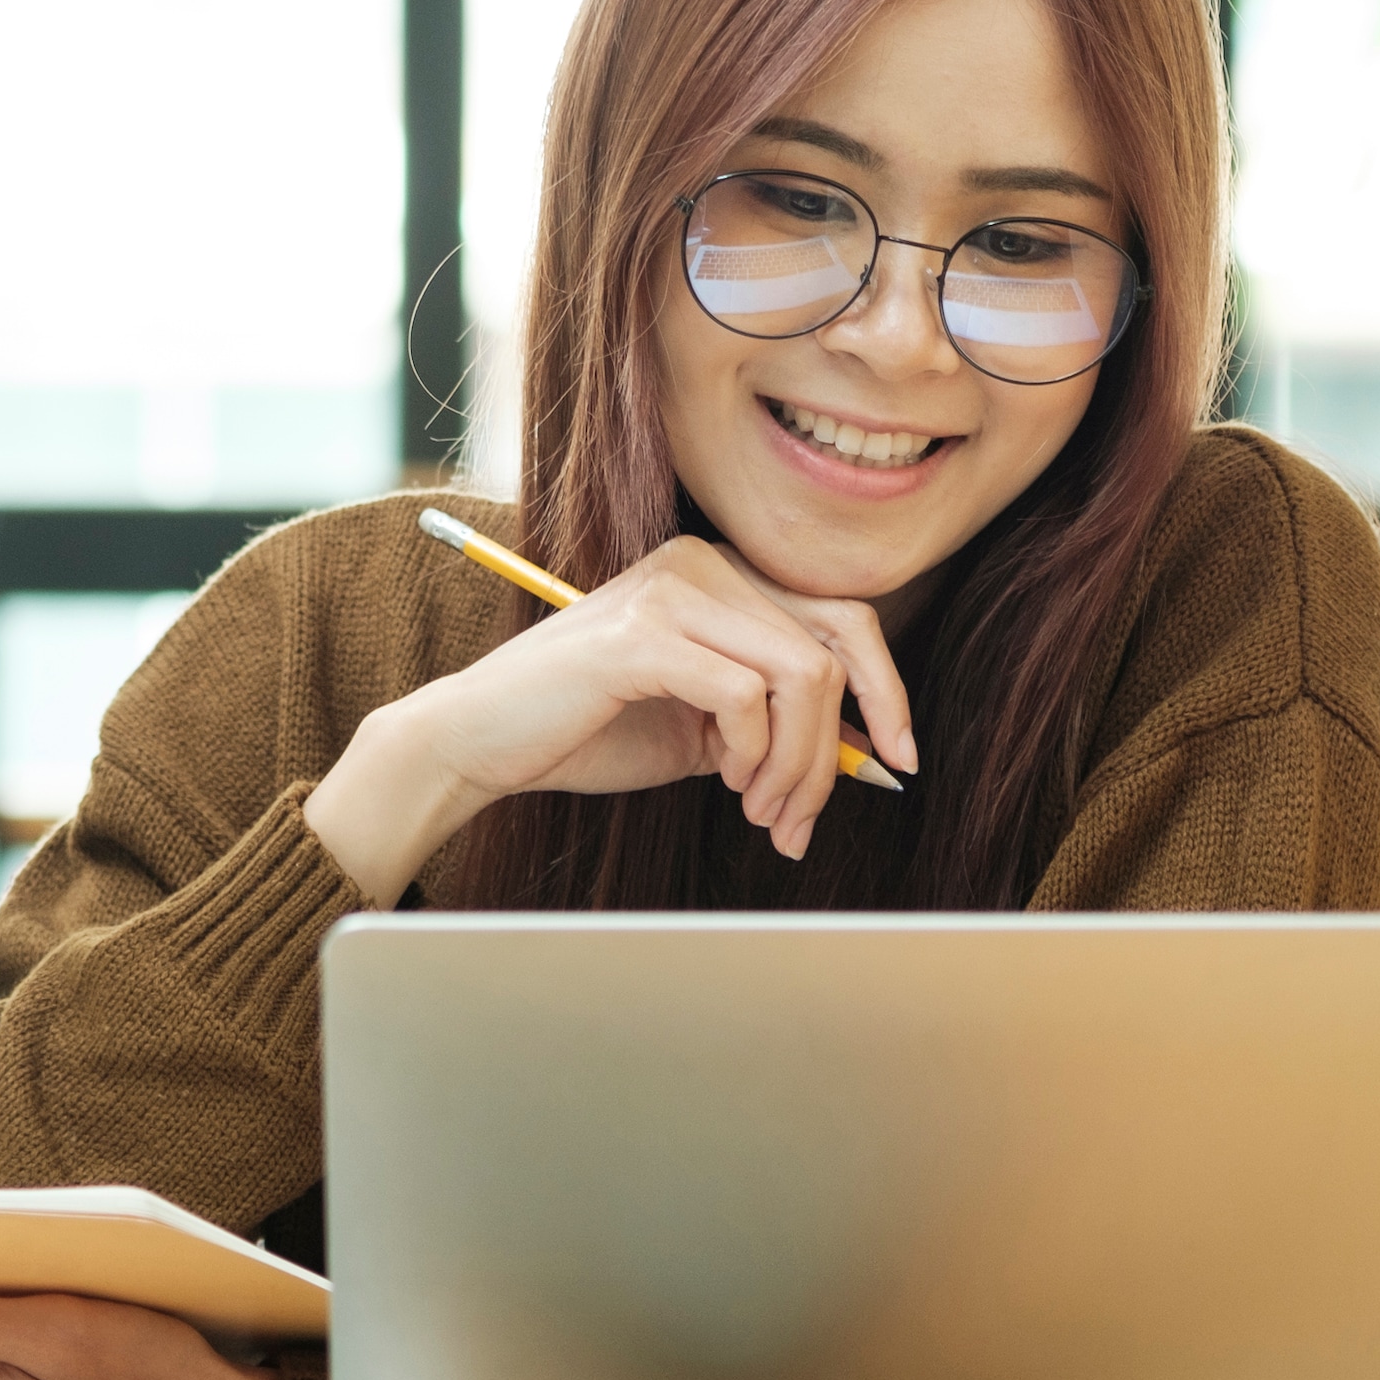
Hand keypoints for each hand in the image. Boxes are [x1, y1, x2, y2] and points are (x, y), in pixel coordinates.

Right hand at [304, 534, 916, 903]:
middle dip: (839, 747)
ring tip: (760, 810)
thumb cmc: (587, 731)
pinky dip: (752, 753)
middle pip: (836, 645)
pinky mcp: (642, 634)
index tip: (900, 761)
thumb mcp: (706, 729)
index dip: (888, 692)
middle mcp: (701, 562)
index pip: (845, 617)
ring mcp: (671, 590)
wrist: (479, 741)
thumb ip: (778, 725)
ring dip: (797, 762)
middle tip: (804, 816)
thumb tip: (875, 758)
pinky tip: (723, 781)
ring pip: (801, 672)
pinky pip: (745, 694)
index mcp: (720, 573)